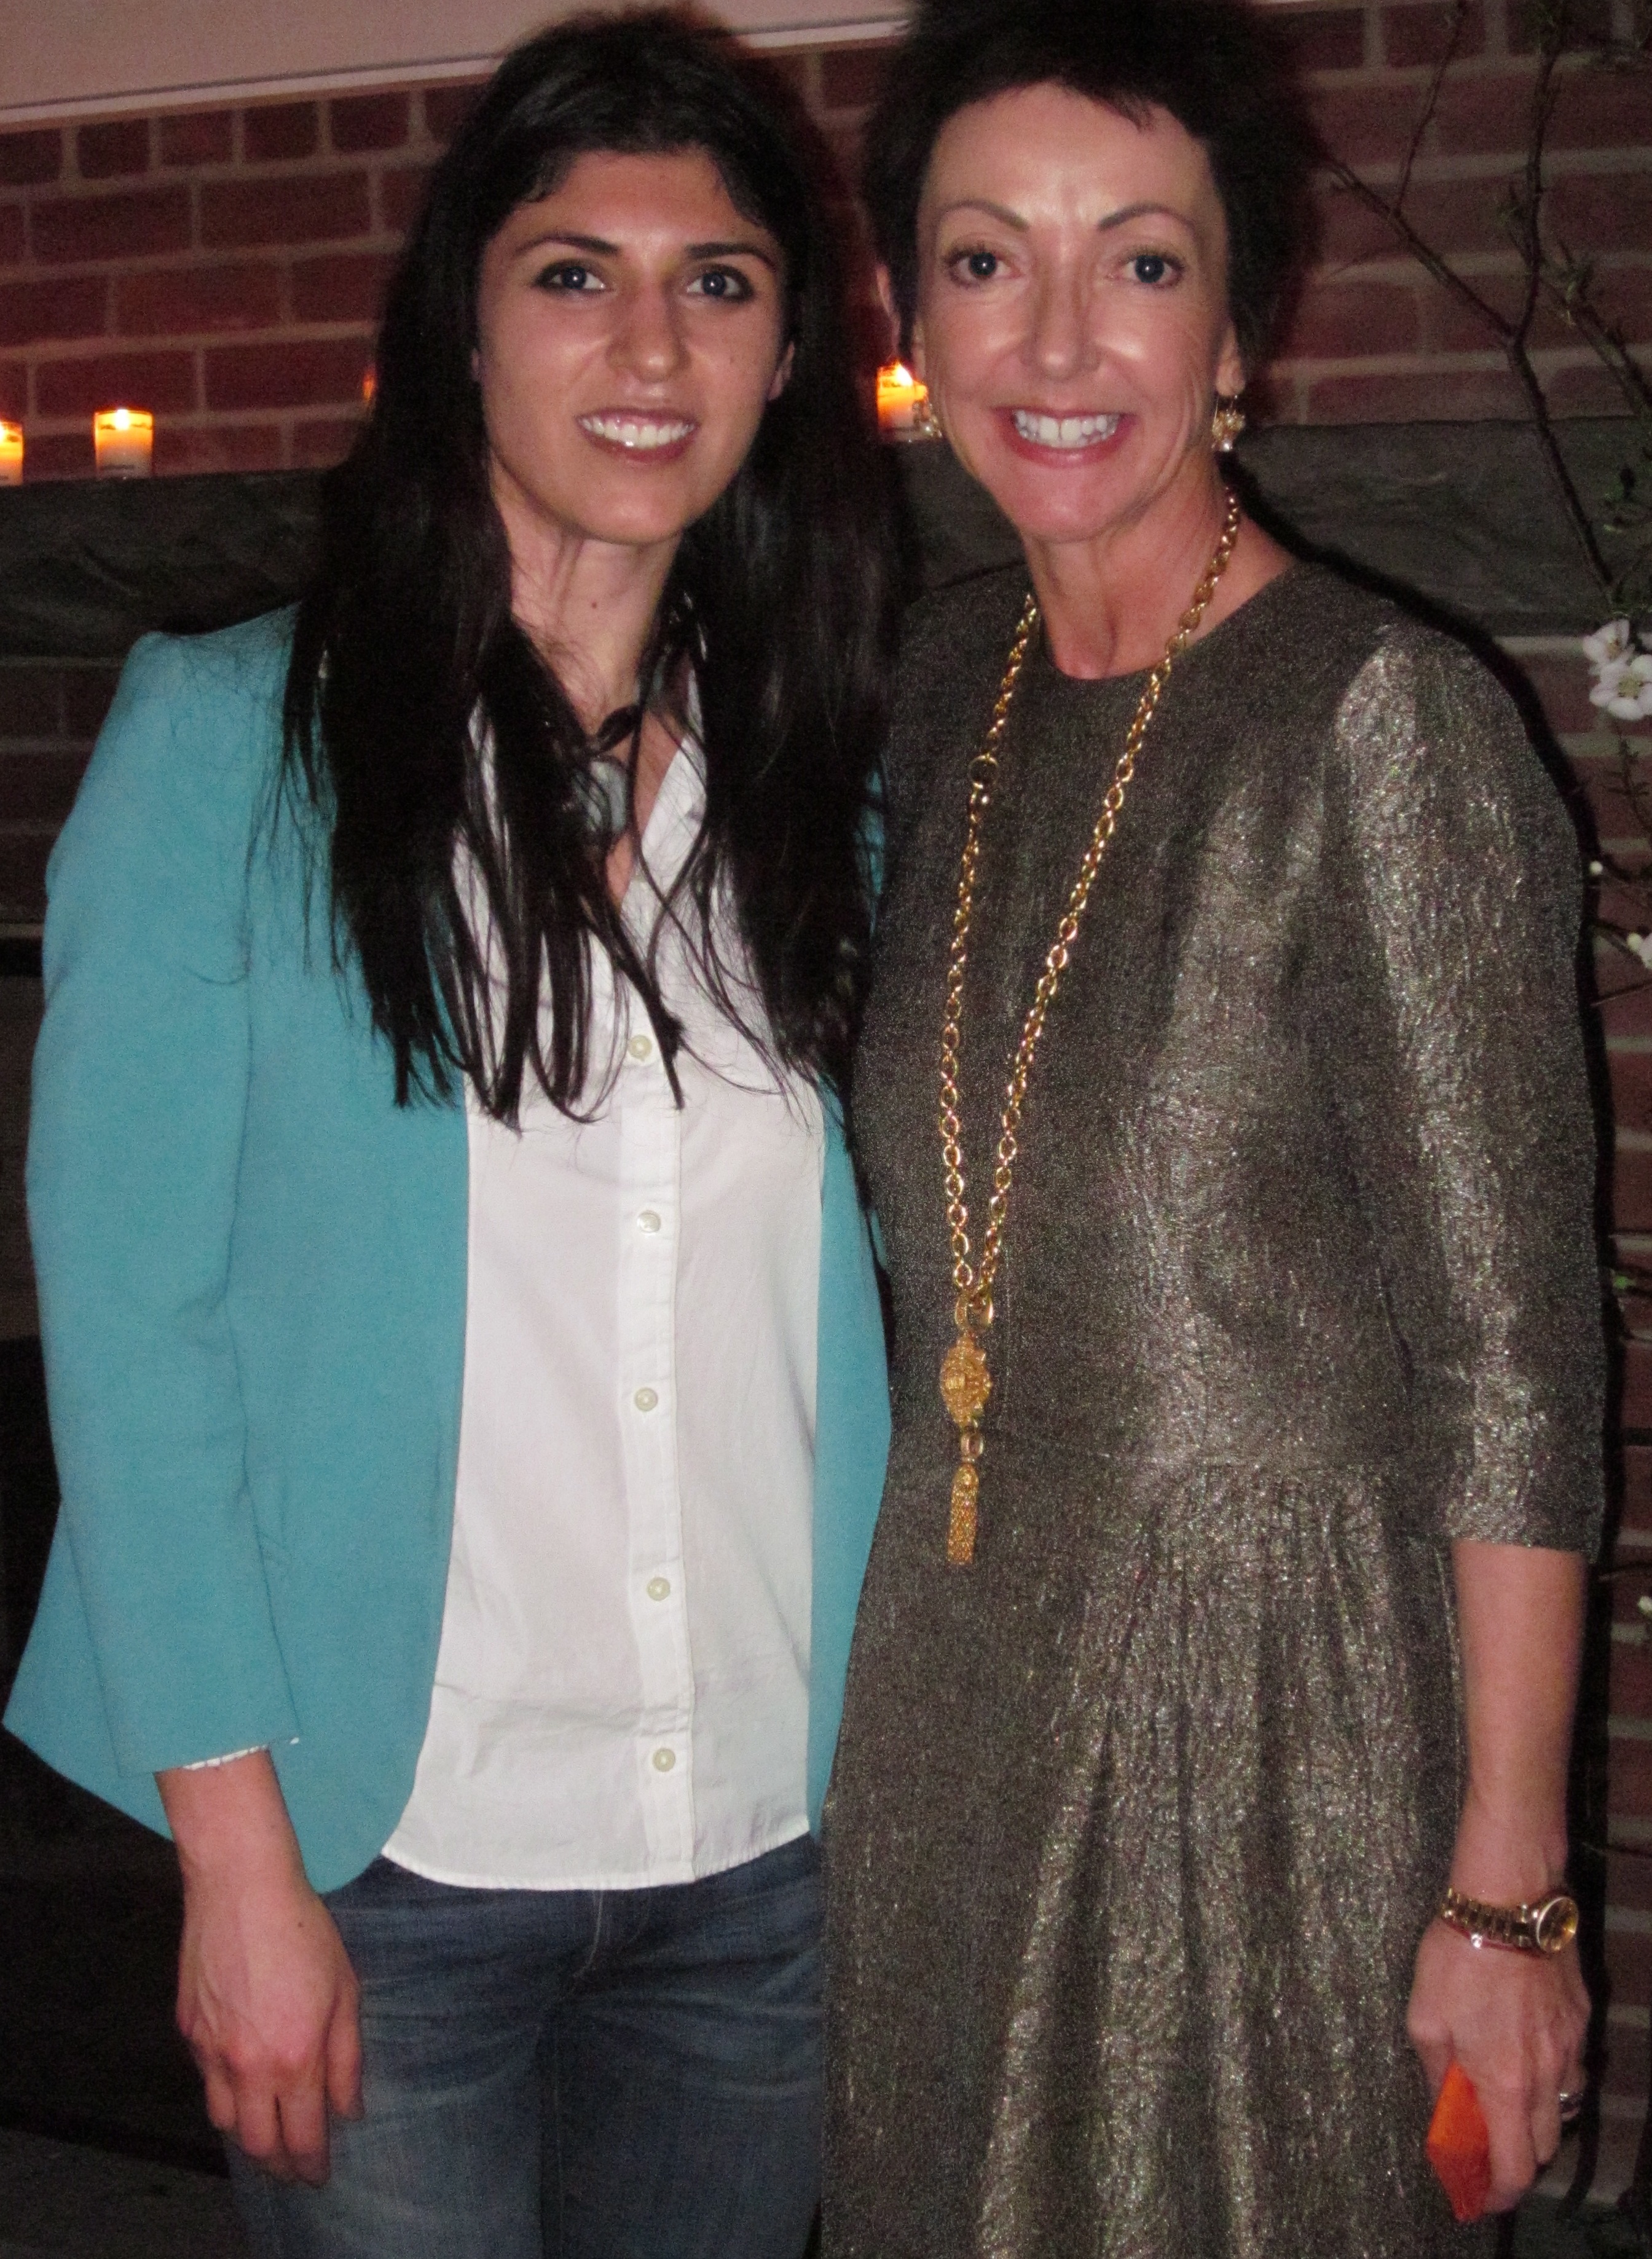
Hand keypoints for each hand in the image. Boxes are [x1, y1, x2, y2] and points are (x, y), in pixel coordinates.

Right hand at [159, 1753, 362, 2183]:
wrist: (241, 1887)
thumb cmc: (303, 1931)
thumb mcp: (345, 1991)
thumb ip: (347, 2057)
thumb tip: (349, 2109)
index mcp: (294, 2058)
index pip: (302, 2136)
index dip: (311, 2164)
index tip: (319, 2176)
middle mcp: (247, 2065)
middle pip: (257, 2144)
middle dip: (278, 2164)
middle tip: (293, 2166)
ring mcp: (211, 2050)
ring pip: (224, 2120)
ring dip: (248, 2134)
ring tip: (268, 2132)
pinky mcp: (188, 2030)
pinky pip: (205, 2079)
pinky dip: (224, 2091)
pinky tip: (243, 2079)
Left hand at [1407, 1919, 1587, 2211]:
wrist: (1509, 1901)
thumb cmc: (1457, 1957)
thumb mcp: (1425, 2018)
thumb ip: (1438, 2073)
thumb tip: (1444, 2108)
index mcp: (1505, 2083)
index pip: (1516, 2165)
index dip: (1501, 2191)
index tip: (1482, 2195)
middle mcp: (1547, 2075)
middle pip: (1544, 2144)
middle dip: (1518, 2155)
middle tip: (1487, 2141)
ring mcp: (1569, 2046)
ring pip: (1562, 2105)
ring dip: (1536, 2115)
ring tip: (1503, 2094)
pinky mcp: (1580, 2018)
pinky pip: (1570, 2065)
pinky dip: (1550, 2075)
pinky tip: (1523, 2050)